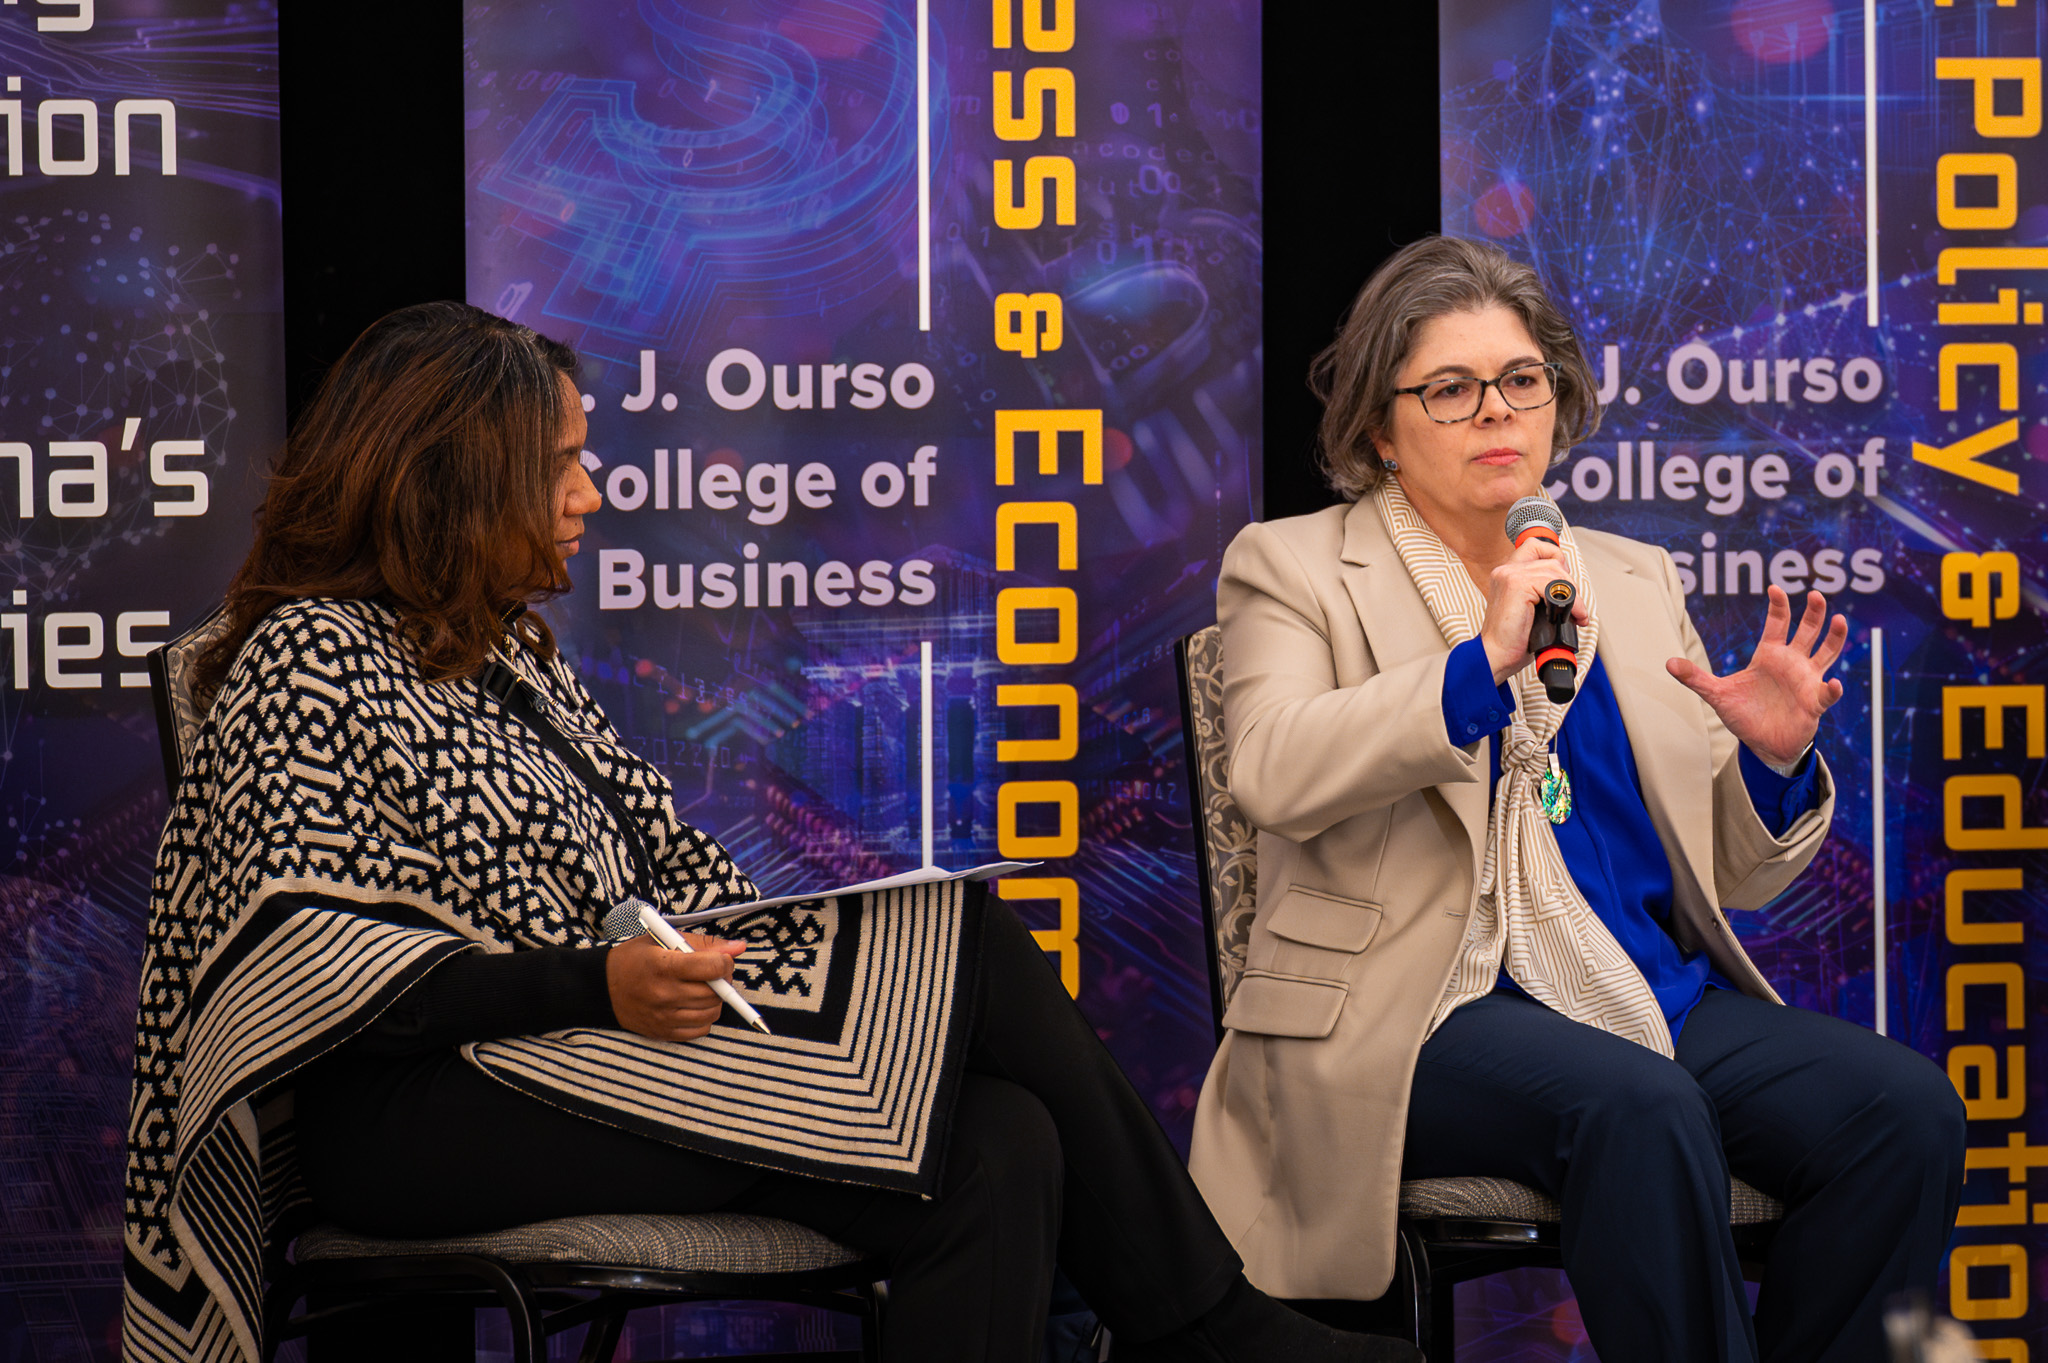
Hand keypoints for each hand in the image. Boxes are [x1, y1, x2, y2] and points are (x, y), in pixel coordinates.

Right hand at [605, 932, 746, 1042]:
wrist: (602, 989)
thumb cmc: (634, 959)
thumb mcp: (663, 940)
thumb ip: (703, 943)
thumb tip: (738, 948)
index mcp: (664, 966)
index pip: (712, 968)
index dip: (725, 962)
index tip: (721, 959)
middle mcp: (665, 994)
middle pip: (715, 992)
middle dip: (722, 981)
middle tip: (714, 973)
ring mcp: (664, 1017)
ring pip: (712, 1012)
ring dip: (715, 1000)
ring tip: (702, 988)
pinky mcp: (664, 1033)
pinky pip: (701, 1030)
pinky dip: (704, 1017)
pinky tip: (693, 1005)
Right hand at [1477, 537, 1591, 684]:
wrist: (1496, 655)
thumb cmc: (1512, 639)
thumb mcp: (1529, 608)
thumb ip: (1542, 591)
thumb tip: (1569, 587)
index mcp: (1506, 573)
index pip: (1536, 546)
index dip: (1556, 558)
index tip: (1564, 583)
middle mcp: (1505, 570)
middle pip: (1551, 558)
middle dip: (1569, 582)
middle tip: (1574, 605)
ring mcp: (1509, 575)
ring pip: (1554, 570)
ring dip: (1573, 594)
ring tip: (1575, 614)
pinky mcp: (1516, 585)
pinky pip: (1552, 583)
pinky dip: (1569, 601)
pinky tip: (1572, 616)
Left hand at [1665, 587, 1846, 767]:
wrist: (1763, 744)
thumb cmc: (1745, 714)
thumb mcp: (1717, 695)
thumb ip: (1695, 678)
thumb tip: (1667, 663)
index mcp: (1770, 655)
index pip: (1778, 624)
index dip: (1778, 606)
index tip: (1774, 588)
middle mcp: (1792, 662)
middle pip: (1808, 631)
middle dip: (1814, 613)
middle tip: (1816, 594)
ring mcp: (1807, 680)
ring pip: (1827, 652)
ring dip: (1834, 637)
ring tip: (1839, 620)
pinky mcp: (1814, 702)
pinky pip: (1827, 693)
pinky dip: (1832, 689)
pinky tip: (1834, 684)